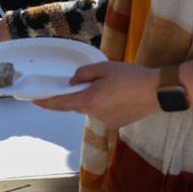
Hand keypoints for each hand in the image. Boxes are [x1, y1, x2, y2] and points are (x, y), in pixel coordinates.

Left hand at [32, 62, 160, 128]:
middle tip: (88, 81)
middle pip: (78, 105)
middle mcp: (95, 114)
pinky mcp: (117, 124)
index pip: (61, 103)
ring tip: (112, 86)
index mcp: (89, 100)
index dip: (46, 102)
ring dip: (94, 99)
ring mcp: (106, 121)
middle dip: (78, 94)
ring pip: (92, 109)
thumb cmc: (130, 77)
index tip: (34, 101)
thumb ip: (84, 73)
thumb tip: (73, 81)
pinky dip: (106, 105)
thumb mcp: (104, 68)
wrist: (157, 91)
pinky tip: (119, 95)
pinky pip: (104, 113)